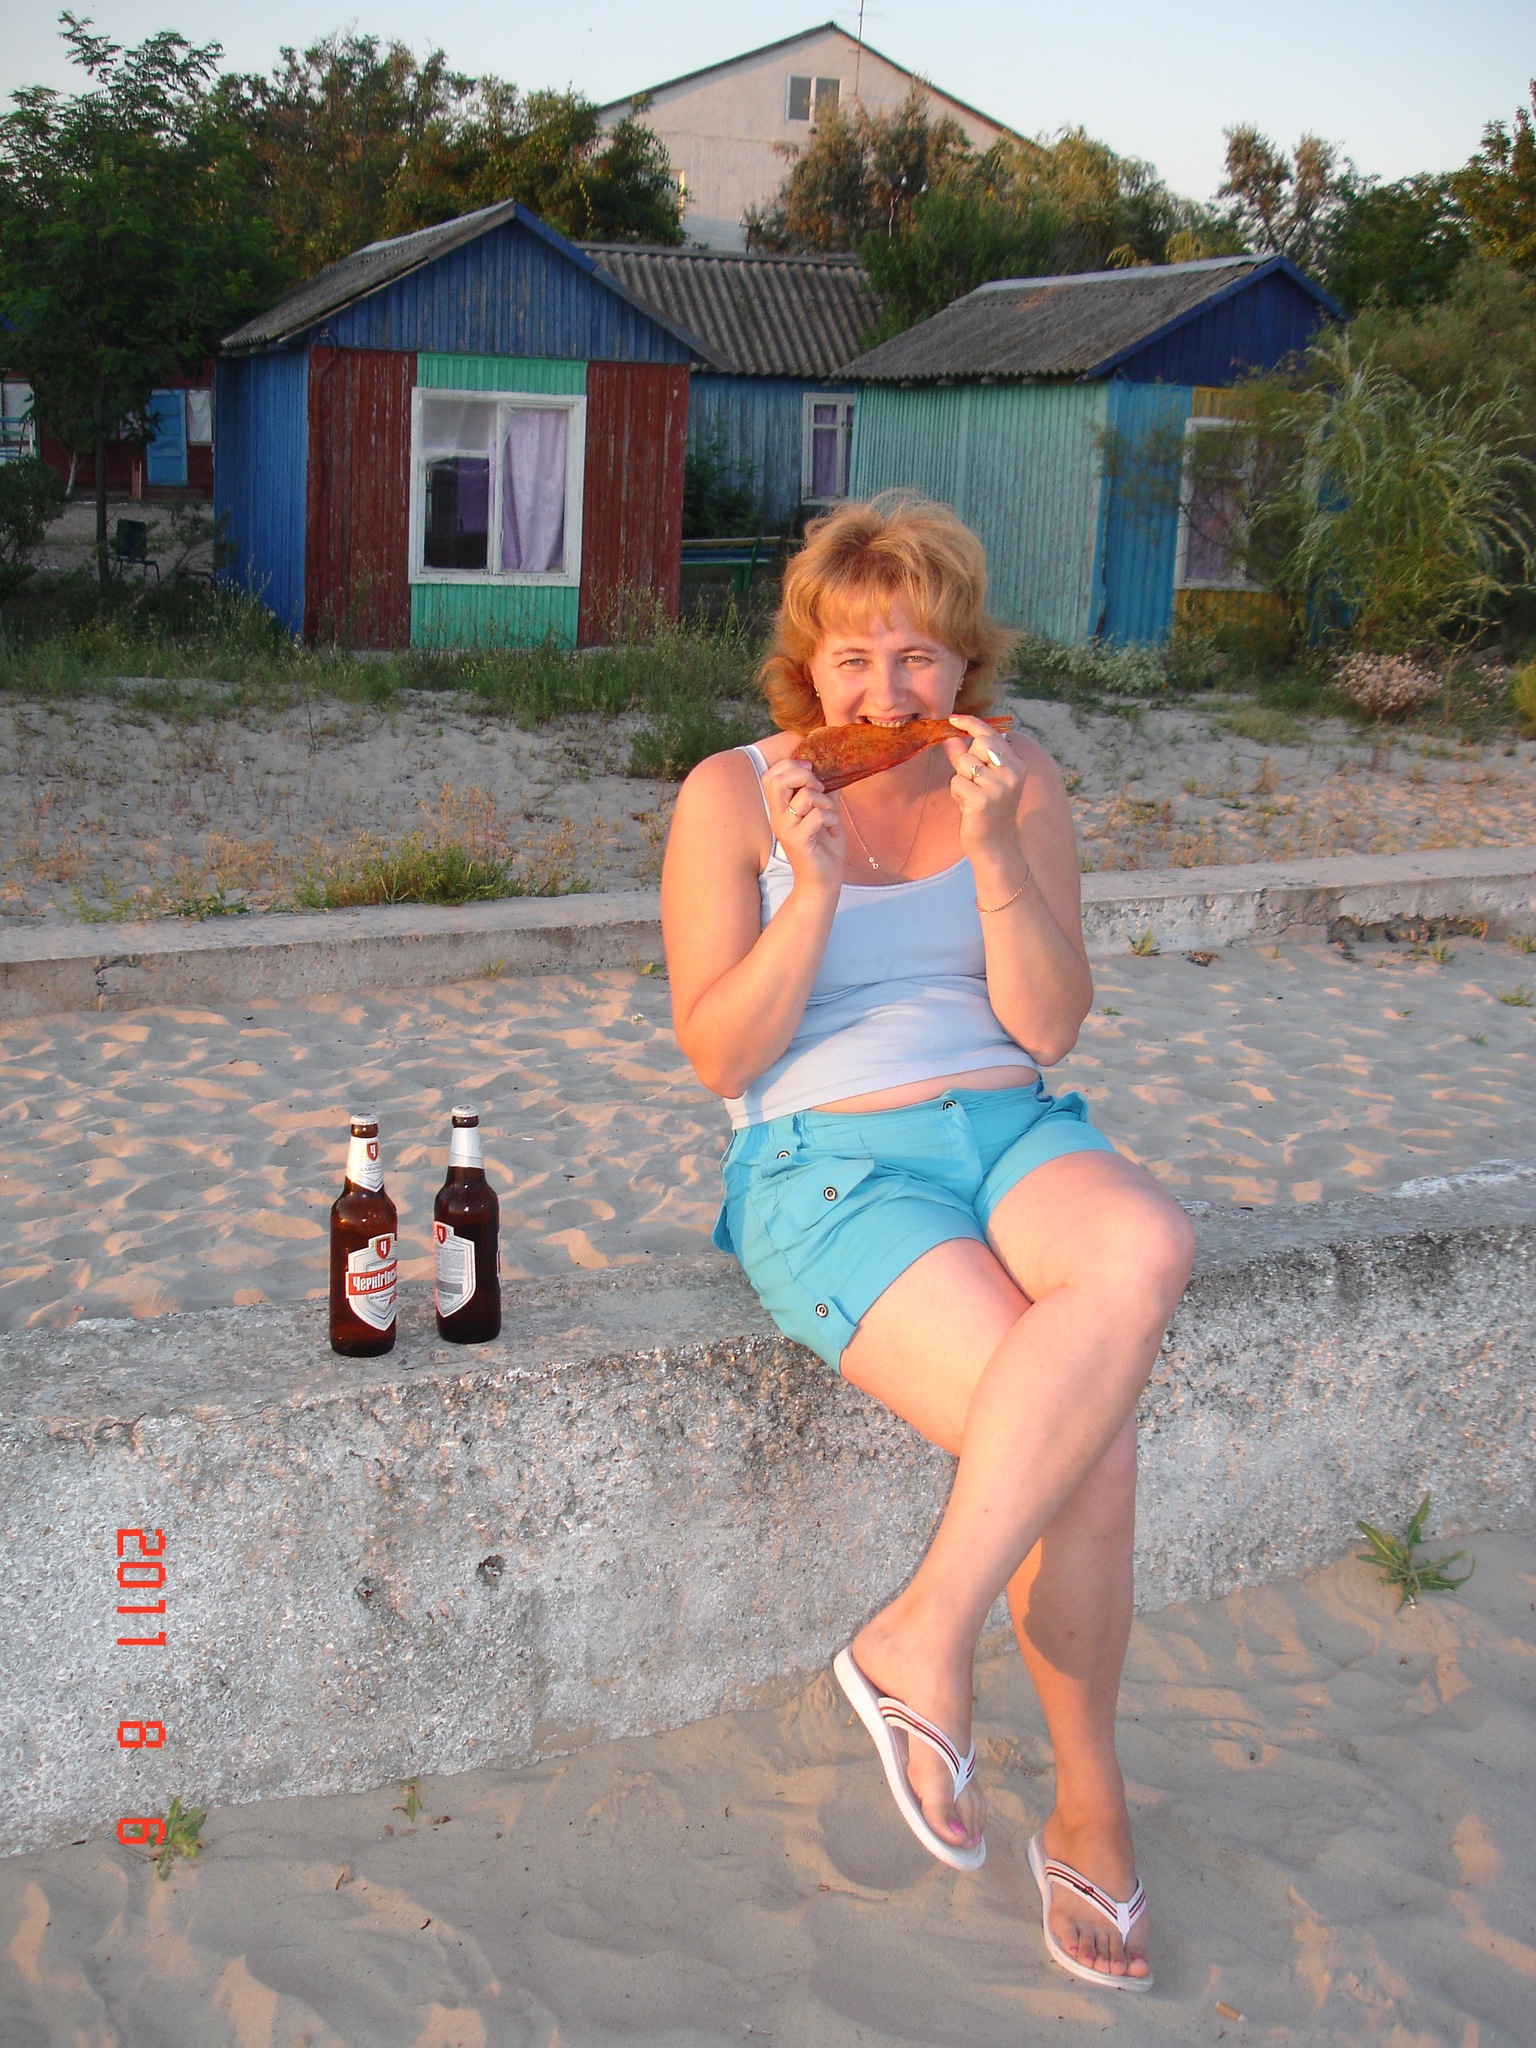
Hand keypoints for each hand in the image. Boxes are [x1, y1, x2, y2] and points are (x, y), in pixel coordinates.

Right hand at [762, 753, 845, 894]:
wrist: (823, 881)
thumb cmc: (824, 849)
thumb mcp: (825, 814)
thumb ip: (825, 793)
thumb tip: (834, 771)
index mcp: (780, 809)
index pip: (771, 776)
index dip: (790, 765)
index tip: (812, 771)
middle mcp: (778, 817)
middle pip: (778, 779)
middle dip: (805, 775)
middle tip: (821, 789)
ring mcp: (786, 829)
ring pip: (806, 796)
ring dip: (827, 801)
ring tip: (831, 815)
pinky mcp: (798, 840)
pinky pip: (819, 815)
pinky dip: (832, 818)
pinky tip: (832, 828)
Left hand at [942, 714, 1025, 857]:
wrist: (995, 845)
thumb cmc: (987, 810)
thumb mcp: (981, 780)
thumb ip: (968, 757)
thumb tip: (949, 736)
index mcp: (1017, 764)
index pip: (992, 734)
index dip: (971, 723)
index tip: (954, 718)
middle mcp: (1013, 772)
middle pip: (977, 745)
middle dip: (965, 758)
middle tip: (968, 779)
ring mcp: (1000, 786)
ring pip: (964, 763)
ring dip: (960, 778)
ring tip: (969, 795)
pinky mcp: (983, 800)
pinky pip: (957, 782)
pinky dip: (956, 793)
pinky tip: (967, 806)